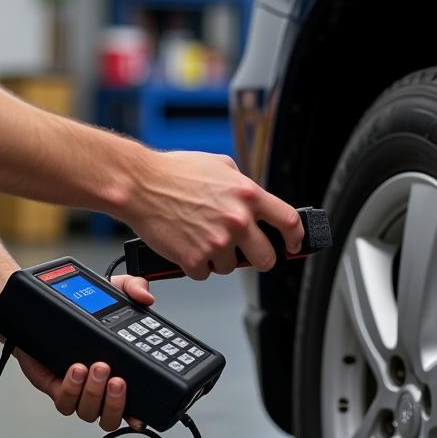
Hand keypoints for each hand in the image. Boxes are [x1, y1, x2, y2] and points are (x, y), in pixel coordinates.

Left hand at [14, 274, 153, 431]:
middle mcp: (97, 387)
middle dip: (115, 403)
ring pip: (87, 412)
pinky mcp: (53, 386)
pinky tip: (75, 369)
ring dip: (94, 393)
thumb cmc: (80, 307)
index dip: (137, 416)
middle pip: (110, 417)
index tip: (141, 416)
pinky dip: (71, 388)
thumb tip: (146, 296)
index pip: (131, 404)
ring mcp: (76, 389)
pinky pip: (63, 401)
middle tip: (116, 380)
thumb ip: (133, 287)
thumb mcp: (113, 290)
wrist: (41, 308)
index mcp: (117, 371)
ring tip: (96, 368)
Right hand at [127, 150, 303, 278]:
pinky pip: (205, 273)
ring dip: (220, 258)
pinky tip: (186, 243)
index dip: (296, 237)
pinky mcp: (195, 259)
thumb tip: (255, 201)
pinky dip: (196, 264)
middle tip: (245, 252)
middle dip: (258, 258)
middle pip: (267, 258)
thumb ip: (242, 185)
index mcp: (247, 194)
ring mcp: (217, 242)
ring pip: (231, 267)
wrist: (140, 185)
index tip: (292, 244)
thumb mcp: (219, 164)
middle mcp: (237, 220)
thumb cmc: (175, 172)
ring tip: (201, 236)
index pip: (288, 221)